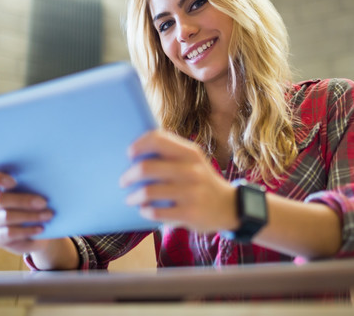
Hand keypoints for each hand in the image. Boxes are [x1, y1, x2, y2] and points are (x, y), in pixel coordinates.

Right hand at [0, 170, 52, 254]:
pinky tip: (40, 229)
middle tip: (44, 203)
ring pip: (6, 217)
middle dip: (24, 201)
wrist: (42, 230)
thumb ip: (36, 185)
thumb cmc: (40, 205)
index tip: (14, 182)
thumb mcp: (39, 193)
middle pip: (0, 199)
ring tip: (48, 216)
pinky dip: (27, 230)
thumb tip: (48, 177)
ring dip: (30, 216)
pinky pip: (9, 233)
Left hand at [120, 130, 238, 232]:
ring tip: (131, 199)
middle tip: (123, 181)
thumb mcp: (193, 161)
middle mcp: (191, 170)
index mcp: (190, 153)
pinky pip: (157, 212)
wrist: (229, 206)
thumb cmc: (202, 181)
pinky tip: (144, 210)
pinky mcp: (190, 213)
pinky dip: (146, 211)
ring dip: (134, 196)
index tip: (129, 154)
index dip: (138, 145)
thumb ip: (171, 153)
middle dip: (129, 175)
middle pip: (147, 167)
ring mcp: (191, 192)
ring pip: (149, 192)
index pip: (158, 139)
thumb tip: (137, 150)